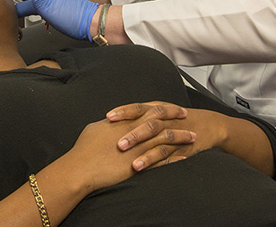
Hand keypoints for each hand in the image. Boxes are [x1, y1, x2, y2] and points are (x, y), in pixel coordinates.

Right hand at [64, 117, 195, 192]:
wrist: (82, 168)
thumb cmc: (84, 149)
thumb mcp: (96, 129)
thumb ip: (109, 125)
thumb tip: (112, 121)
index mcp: (124, 121)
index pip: (148, 109)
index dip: (162, 107)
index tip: (173, 107)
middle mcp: (134, 131)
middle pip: (160, 120)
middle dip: (175, 117)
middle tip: (186, 115)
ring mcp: (139, 148)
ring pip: (166, 139)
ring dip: (181, 138)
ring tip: (193, 137)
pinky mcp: (140, 164)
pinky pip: (162, 160)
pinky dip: (174, 158)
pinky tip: (184, 158)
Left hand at [106, 102, 230, 170]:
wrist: (207, 125)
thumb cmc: (176, 119)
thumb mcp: (158, 113)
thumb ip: (138, 116)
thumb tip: (113, 122)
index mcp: (156, 109)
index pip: (137, 108)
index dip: (123, 111)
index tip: (108, 117)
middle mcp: (164, 119)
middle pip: (146, 122)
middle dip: (131, 132)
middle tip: (116, 141)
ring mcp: (173, 133)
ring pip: (156, 138)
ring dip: (140, 148)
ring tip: (126, 156)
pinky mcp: (180, 147)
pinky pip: (164, 154)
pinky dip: (151, 160)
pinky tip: (139, 166)